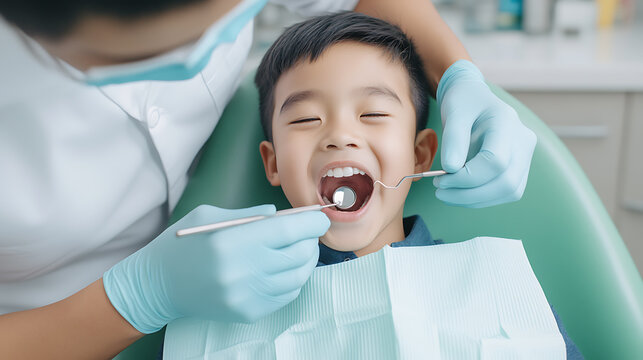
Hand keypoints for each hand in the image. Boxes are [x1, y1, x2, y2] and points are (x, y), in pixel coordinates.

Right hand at [103, 204, 328, 332]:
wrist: (157, 286)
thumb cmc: (182, 244)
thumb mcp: (211, 216)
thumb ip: (251, 216)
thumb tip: (283, 217)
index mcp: (232, 242)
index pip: (289, 231)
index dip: (311, 222)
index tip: (320, 216)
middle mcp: (242, 271)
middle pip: (298, 254)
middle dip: (310, 239)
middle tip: (308, 231)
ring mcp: (246, 296)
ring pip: (297, 276)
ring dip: (305, 260)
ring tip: (299, 249)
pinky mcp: (248, 312)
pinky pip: (286, 295)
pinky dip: (293, 279)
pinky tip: (285, 268)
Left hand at [434, 60, 536, 207]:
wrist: (474, 98)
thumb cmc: (464, 102)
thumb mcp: (454, 113)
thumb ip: (453, 139)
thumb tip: (451, 169)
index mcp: (507, 123)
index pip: (496, 162)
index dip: (467, 177)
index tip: (441, 179)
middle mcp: (523, 142)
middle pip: (506, 182)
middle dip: (469, 195)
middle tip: (440, 191)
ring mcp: (525, 157)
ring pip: (508, 192)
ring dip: (474, 200)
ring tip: (447, 192)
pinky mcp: (519, 169)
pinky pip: (505, 192)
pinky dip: (481, 198)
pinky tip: (460, 192)